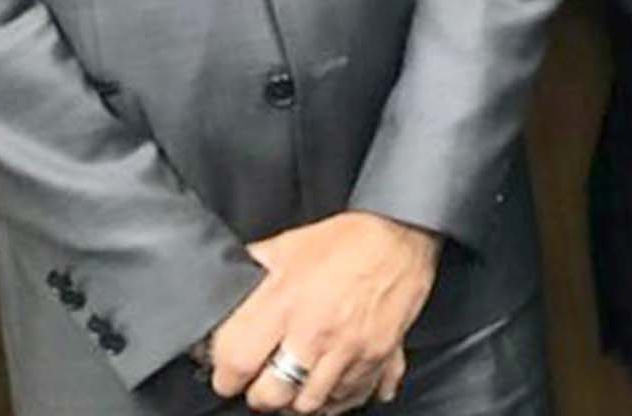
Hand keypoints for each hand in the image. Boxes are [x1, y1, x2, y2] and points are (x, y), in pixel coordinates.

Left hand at [207, 211, 440, 412]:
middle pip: (271, 396)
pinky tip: (332, 384)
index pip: (236, 363)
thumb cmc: (350, 237)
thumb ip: (256, 266)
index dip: (226, 376)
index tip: (230, 374)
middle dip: (262, 395)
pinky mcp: (379, 356)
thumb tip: (228, 281)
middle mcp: (316, 332)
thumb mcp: (291, 243)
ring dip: (299, 399)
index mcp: (286, 303)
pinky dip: (338, 398)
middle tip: (264, 382)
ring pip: (311, 404)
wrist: (405, 233)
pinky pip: (351, 397)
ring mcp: (349, 348)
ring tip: (297, 383)